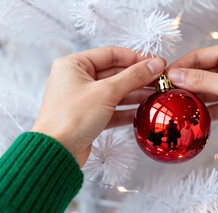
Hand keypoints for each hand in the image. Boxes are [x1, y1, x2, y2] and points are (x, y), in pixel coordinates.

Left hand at [32, 46, 164, 166]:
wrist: (57, 153)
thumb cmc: (72, 118)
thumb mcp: (106, 92)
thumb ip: (132, 77)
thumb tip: (154, 65)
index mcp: (74, 65)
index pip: (111, 54)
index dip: (135, 57)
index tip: (156, 62)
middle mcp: (76, 79)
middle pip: (114, 73)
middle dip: (137, 77)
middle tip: (160, 80)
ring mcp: (82, 99)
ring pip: (114, 92)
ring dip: (135, 93)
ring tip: (156, 94)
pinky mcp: (88, 117)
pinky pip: (111, 109)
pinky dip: (126, 109)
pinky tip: (143, 110)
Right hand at [167, 43, 217, 142]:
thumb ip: (201, 80)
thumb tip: (175, 75)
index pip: (200, 56)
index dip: (181, 66)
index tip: (164, 76)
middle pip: (200, 73)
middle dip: (184, 83)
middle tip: (165, 93)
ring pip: (205, 90)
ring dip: (192, 97)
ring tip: (174, 104)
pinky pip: (213, 105)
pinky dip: (203, 110)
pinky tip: (190, 116)